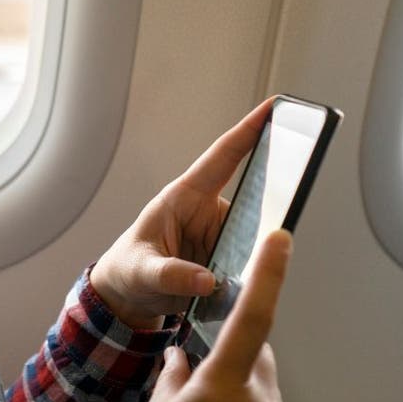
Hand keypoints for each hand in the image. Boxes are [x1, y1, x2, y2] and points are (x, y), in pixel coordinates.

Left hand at [91, 99, 272, 328]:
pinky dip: (246, 276)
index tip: (274, 106)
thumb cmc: (129, 270)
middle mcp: (206, 211)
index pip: (223, 156)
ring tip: (223, 280)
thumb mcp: (141, 271)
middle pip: (250, 204)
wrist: (129, 294)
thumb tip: (206, 280)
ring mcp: (219, 233)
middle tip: (253, 244)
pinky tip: (231, 289)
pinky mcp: (227, 256)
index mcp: (184, 197)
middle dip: (261, 220)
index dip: (249, 130)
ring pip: (253, 238)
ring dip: (248, 259)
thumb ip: (170, 275)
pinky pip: (248, 261)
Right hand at [128, 229, 294, 401]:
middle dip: (232, 355)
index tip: (281, 241)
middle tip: (198, 378)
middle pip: (256, 356)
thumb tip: (185, 356)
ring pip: (261, 386)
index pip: (252, 321)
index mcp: (222, 393)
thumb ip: (178, 375)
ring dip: (238, 389)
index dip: (268, 276)